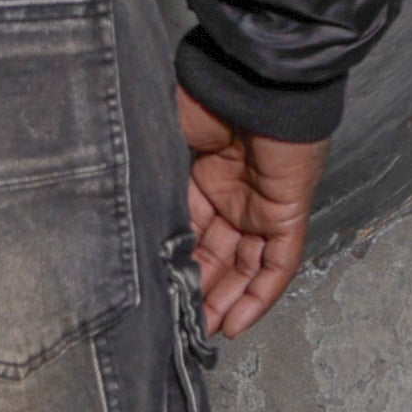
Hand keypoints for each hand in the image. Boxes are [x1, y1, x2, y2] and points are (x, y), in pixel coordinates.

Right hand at [175, 90, 322, 339]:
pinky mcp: (289, 211)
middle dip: (200, 294)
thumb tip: (123, 220)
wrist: (250, 78)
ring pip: (247, 267)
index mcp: (203, 178)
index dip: (176, 270)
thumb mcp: (164, 147)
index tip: (157, 299)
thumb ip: (152, 185)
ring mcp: (263, 205)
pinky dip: (260, 295)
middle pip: (219, 257)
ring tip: (204, 334)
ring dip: (227, 302)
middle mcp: (234, 196)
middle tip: (181, 328)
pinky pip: (279, 263)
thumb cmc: (204, 97)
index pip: (190, 236)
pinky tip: (237, 322)